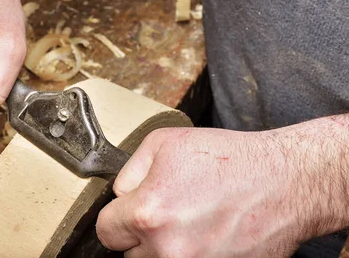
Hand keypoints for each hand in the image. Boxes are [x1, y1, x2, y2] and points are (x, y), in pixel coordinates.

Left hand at [96, 127, 306, 257]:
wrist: (285, 182)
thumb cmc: (228, 160)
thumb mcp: (164, 144)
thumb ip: (129, 172)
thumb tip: (119, 195)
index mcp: (147, 213)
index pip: (106, 231)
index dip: (116, 217)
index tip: (129, 211)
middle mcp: (167, 249)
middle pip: (130, 253)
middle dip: (141, 233)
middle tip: (168, 212)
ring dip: (164, 248)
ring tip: (189, 222)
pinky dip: (191, 255)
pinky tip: (206, 234)